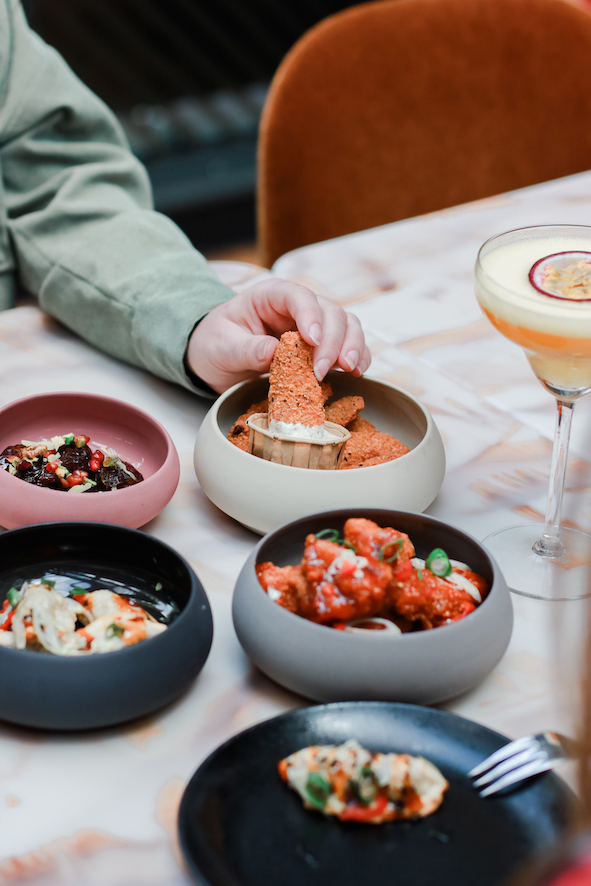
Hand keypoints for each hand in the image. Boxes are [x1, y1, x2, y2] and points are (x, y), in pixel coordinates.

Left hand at [186, 278, 370, 393]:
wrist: (216, 359)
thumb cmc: (215, 345)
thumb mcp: (221, 347)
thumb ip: (245, 349)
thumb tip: (272, 352)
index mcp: (270, 296)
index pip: (298, 296)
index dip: (311, 316)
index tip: (312, 341)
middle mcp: (297, 306)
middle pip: (330, 312)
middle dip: (332, 342)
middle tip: (321, 371)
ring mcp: (313, 324)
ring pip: (346, 325)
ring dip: (352, 347)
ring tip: (349, 370)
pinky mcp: (322, 345)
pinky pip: (348, 344)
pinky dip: (358, 356)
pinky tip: (358, 371)